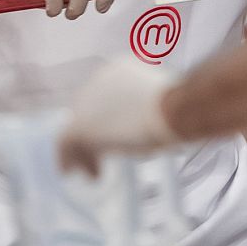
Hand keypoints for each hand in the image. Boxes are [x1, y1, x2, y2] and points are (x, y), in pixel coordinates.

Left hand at [57, 61, 176, 174]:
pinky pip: (66, 145)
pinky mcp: (80, 125)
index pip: (105, 97)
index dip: (108, 118)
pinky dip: (70, 160)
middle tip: (103, 154)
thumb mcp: (166, 103)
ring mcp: (86, 102)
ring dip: (84, 151)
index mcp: (119, 71)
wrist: (174, 110)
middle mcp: (98, 81)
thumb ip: (151, 109)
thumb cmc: (180, 108)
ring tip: (93, 171)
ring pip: (78, 129)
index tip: (117, 133)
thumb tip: (154, 126)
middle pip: (88, 112)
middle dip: (95, 134)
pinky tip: (80, 174)